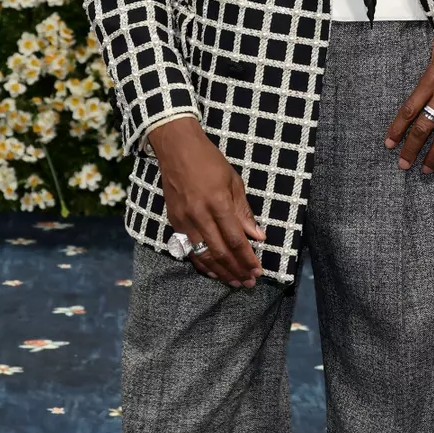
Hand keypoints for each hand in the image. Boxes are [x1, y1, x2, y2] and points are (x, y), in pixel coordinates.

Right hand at [147, 117, 265, 287]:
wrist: (176, 149)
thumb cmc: (209, 162)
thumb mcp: (233, 182)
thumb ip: (244, 212)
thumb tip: (258, 236)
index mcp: (218, 203)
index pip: (235, 239)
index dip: (247, 258)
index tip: (258, 271)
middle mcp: (200, 215)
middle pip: (220, 252)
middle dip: (236, 270)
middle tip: (249, 282)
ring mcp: (184, 221)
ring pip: (203, 255)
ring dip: (220, 272)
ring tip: (234, 282)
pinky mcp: (174, 222)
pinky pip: (189, 250)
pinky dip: (202, 264)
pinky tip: (213, 272)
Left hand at [385, 19, 433, 173]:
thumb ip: (424, 58)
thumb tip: (410, 57)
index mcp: (431, 80)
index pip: (408, 110)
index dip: (397, 130)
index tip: (389, 144)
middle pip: (422, 129)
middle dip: (411, 149)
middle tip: (403, 164)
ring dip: (433, 157)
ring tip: (426, 170)